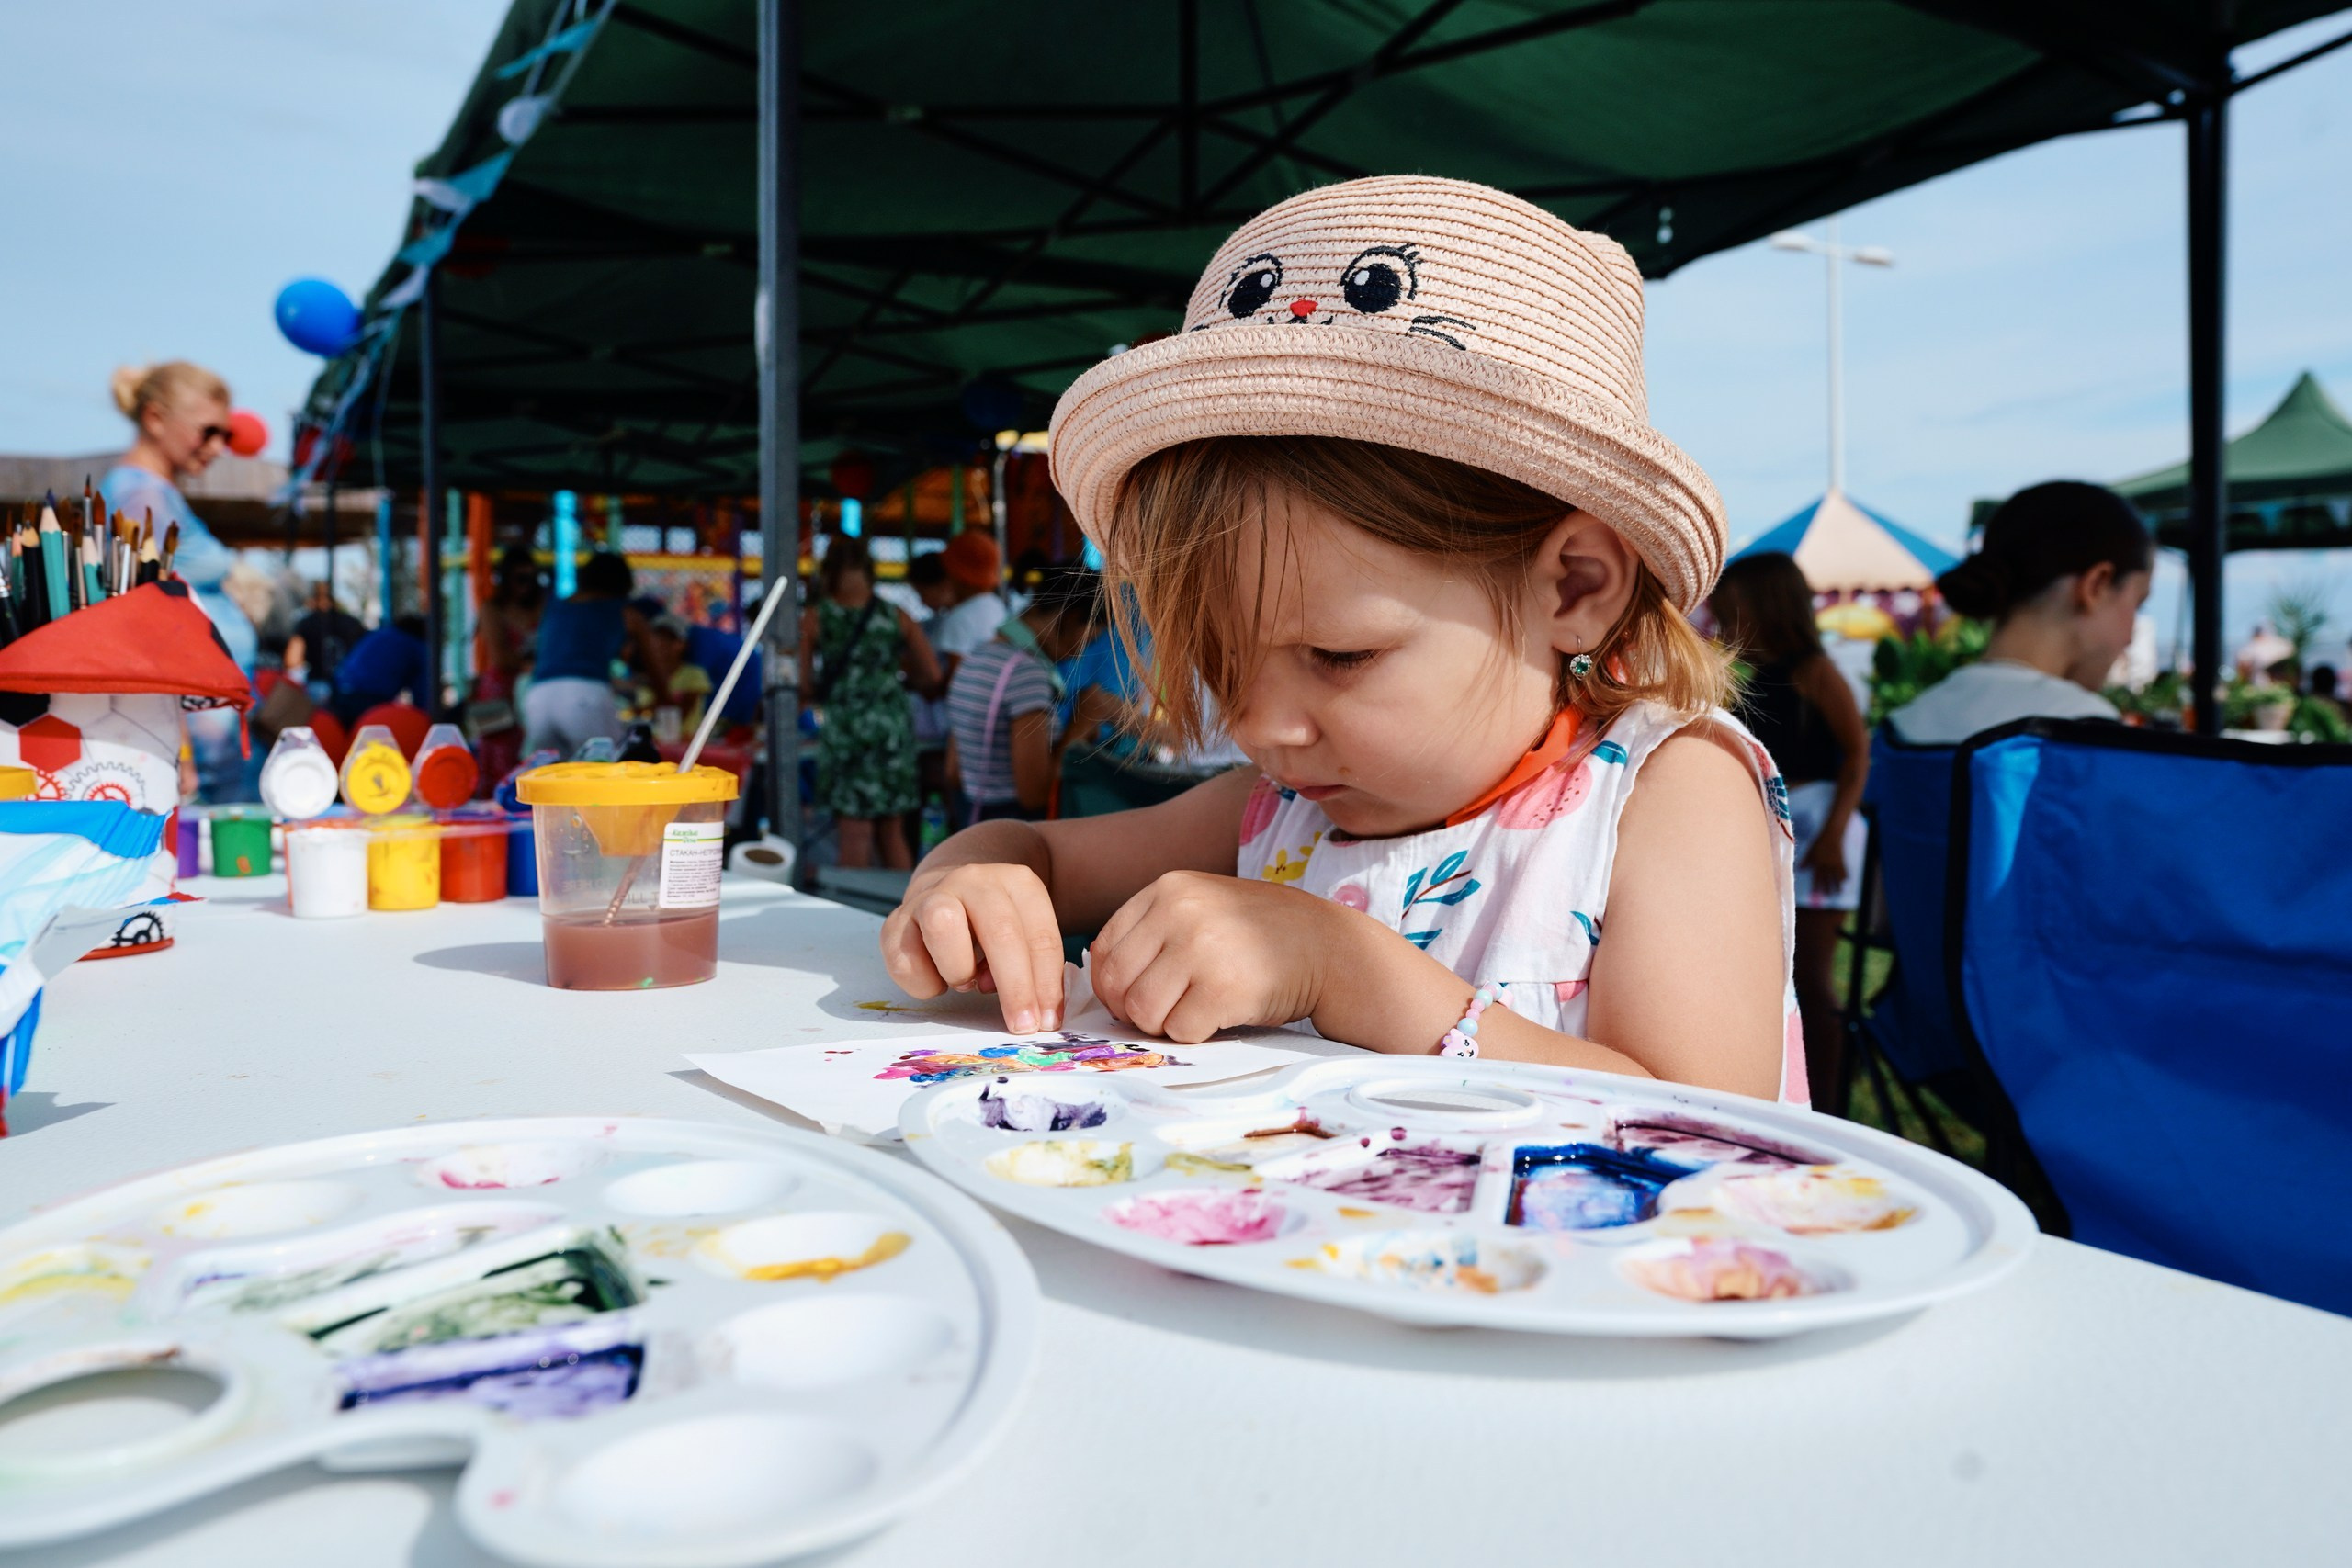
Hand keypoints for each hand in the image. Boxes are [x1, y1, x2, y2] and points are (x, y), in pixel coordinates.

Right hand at [882, 861, 1065, 1032]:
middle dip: (1015, 987)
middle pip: (999, 931)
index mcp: (1016, 883)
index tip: (1048, 1021)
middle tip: (1022, 1025)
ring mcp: (931, 896)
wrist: (949, 892)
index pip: (1040, 935)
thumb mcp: (1026, 935)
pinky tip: (938, 980)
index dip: (1047, 983)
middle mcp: (973, 881)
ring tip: (965, 983)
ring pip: (942, 924)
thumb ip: (1035, 966)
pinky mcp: (896, 921)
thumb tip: (1037, 1013)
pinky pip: (904, 959)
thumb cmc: (995, 926)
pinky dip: (924, 983)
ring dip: (959, 968)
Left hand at [1087, 871, 1330, 1042]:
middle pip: (1116, 983)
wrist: (1330, 947)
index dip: (1113, 983)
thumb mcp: (1203, 907)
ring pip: (1142, 1011)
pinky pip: (1180, 1031)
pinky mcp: (1224, 988)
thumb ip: (1153, 931)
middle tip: (1167, 1010)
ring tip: (1198, 1008)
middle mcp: (1180, 912)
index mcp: (1168, 889)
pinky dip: (1196, 1033)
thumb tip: (1101, 979)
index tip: (1138, 994)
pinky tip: (1223, 1013)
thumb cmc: (1261, 936)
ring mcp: (1202, 949)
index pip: (1105, 948)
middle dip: (1134, 1008)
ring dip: (1165, 1023)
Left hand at [1802, 823, 1848, 894]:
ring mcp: (1835, 863)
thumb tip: (1799, 870)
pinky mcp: (1841, 861)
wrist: (1831, 834)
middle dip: (1827, 889)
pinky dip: (1844, 876)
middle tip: (1828, 897)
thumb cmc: (1819, 842)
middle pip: (1827, 879)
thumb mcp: (1810, 850)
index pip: (1816, 877)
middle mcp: (1826, 865)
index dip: (1816, 886)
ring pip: (1836, 877)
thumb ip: (1806, 860)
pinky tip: (1845, 882)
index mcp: (1817, 863)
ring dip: (1837, 885)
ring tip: (1838, 893)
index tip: (1815, 894)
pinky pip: (1843, 871)